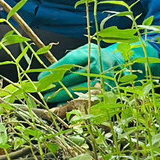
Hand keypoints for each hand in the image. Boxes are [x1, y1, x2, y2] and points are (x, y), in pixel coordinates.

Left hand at [40, 40, 159, 103]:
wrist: (118, 62)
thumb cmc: (93, 57)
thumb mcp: (81, 53)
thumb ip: (67, 62)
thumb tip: (45, 77)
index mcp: (90, 54)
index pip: (68, 62)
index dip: (53, 71)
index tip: (40, 78)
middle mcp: (98, 67)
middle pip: (73, 78)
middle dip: (55, 86)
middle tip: (42, 90)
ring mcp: (104, 80)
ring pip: (80, 91)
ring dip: (62, 96)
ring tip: (50, 99)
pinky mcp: (108, 92)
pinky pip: (88, 100)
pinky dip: (75, 104)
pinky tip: (63, 106)